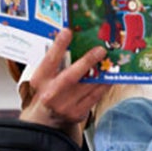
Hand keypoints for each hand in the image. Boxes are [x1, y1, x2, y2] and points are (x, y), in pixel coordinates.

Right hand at [19, 28, 110, 143]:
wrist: (47, 119)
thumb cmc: (48, 89)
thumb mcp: (45, 76)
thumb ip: (57, 61)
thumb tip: (74, 38)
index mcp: (40, 81)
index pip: (49, 61)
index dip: (58, 46)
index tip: (67, 31)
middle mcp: (51, 94)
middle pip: (70, 77)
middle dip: (86, 62)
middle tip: (100, 50)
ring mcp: (65, 106)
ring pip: (87, 87)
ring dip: (101, 73)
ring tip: (110, 60)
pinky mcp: (78, 113)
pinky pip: (95, 96)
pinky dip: (104, 84)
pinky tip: (111, 75)